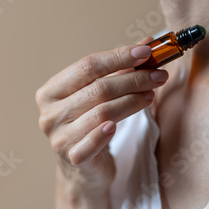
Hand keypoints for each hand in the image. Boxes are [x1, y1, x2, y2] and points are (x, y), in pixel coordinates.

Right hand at [35, 37, 167, 198]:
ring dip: (131, 101)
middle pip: (98, 88)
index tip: (146, 52)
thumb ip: (121, 67)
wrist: (84, 166)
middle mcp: (50, 112)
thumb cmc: (91, 121)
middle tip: (158, 75)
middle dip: (133, 79)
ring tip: (151, 95)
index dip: (118, 57)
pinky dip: (104, 133)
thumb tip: (147, 42)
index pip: (88, 66)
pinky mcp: (72, 157)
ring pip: (101, 113)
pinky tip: (118, 125)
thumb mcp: (100, 93)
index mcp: (52, 90)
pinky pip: (91, 143)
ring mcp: (59, 136)